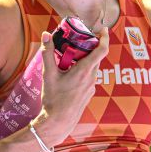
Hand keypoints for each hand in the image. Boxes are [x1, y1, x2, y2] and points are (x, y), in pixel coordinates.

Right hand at [32, 27, 109, 144]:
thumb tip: (45, 35)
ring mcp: (92, 87)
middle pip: (96, 57)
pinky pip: (89, 77)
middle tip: (79, 40)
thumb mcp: (48, 74)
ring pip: (92, 68)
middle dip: (90, 47)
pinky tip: (70, 73)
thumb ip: (48, 53)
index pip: (101, 50)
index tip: (103, 29)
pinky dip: (83, 71)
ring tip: (71, 56)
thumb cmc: (54, 99)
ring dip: (85, 60)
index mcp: (84, 71)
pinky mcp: (89, 93)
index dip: (105, 38)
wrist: (59, 121)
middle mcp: (92, 78)